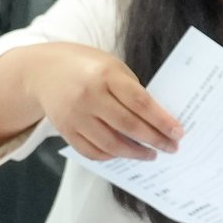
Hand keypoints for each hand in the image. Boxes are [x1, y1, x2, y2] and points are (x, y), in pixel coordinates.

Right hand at [1, 44, 183, 161]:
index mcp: (105, 75)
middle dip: (154, 140)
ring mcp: (75, 115)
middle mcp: (88, 96)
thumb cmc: (88, 67)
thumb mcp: (113, 68)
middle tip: (171, 148)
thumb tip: (158, 122)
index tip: (178, 133)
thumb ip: (132, 92)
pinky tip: (125, 154)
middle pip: (128, 126)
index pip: (140, 103)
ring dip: (135, 153)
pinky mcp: (65, 130)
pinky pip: (92, 151)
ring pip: (110, 144)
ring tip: (151, 154)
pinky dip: (112, 156)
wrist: (44, 71)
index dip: (161, 121)